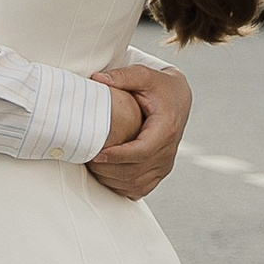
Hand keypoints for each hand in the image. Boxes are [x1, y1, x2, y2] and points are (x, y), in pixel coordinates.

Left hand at [88, 59, 189, 199]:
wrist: (178, 98)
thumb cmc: (159, 86)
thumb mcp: (143, 75)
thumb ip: (122, 76)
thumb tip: (97, 79)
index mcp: (165, 130)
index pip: (141, 151)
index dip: (117, 156)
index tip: (96, 154)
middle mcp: (168, 151)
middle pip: (136, 171)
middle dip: (108, 169)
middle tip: (85, 158)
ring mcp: (165, 164)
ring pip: (136, 184)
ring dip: (111, 179)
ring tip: (90, 166)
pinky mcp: (160, 171)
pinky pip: (140, 189)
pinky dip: (120, 187)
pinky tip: (104, 175)